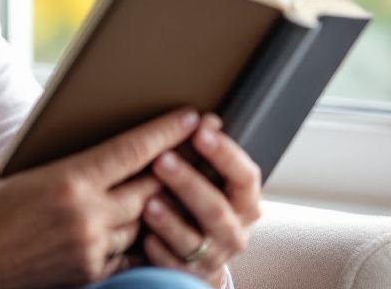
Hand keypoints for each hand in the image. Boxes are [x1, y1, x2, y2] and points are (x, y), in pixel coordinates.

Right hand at [0, 109, 201, 288]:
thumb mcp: (24, 173)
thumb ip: (68, 164)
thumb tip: (101, 146)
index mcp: (69, 181)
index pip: (132, 150)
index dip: (166, 132)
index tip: (191, 116)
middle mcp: (86, 214)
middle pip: (150, 185)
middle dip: (177, 165)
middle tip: (201, 146)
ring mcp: (92, 247)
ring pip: (144, 220)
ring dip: (158, 202)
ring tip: (178, 184)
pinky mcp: (91, 272)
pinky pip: (129, 251)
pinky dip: (138, 237)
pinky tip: (148, 226)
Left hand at [139, 113, 262, 285]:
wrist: (200, 257)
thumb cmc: (201, 207)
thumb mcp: (212, 181)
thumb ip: (208, 156)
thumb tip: (202, 117)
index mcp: (244, 203)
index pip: (245, 176)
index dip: (226, 153)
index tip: (201, 130)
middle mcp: (233, 231)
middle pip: (216, 209)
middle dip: (189, 183)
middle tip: (163, 159)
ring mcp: (211, 256)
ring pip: (194, 240)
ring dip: (171, 220)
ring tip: (148, 201)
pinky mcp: (189, 276)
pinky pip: (174, 266)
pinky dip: (160, 252)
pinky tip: (145, 238)